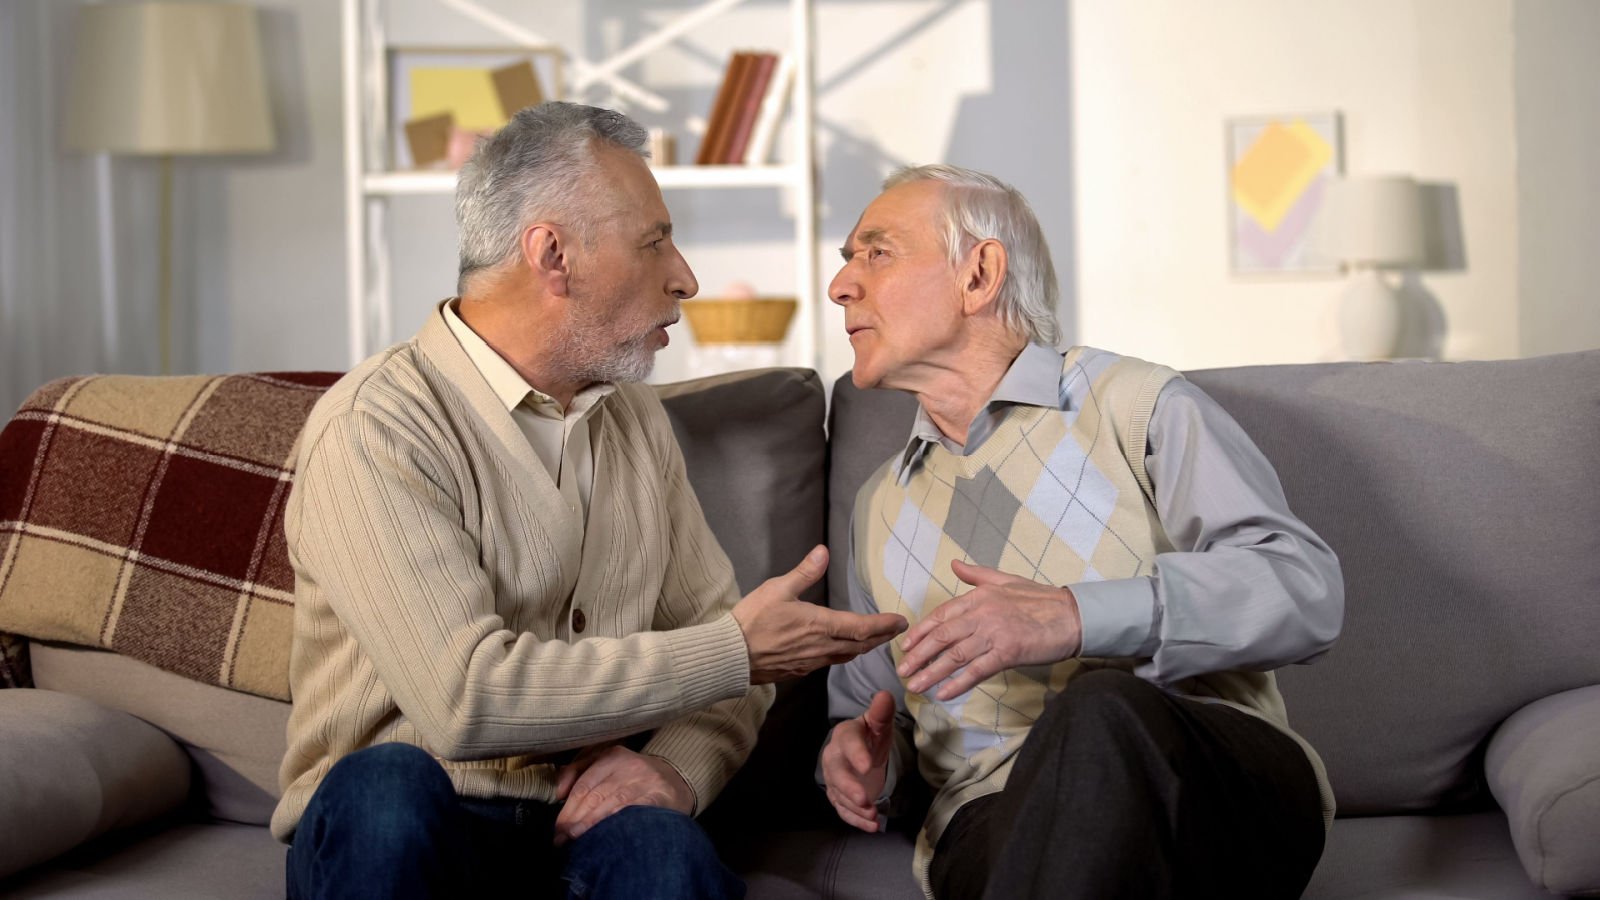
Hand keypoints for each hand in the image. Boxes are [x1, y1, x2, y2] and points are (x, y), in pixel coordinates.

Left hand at [552, 745, 692, 845]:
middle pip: (595, 795)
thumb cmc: (631, 776)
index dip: (568, 808)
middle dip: (575, 819)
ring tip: (576, 839)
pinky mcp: (659, 796)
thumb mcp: (606, 764)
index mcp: (612, 755)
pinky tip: (606, 836)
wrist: (674, 780)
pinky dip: (618, 824)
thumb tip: (557, 792)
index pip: (584, 784)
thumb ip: (578, 771)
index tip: (557, 828)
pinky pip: (635, 811)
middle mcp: (629, 765)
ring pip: (612, 804)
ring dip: (591, 824)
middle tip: (561, 838)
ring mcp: (645, 780)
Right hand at [731, 545, 907, 682]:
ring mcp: (811, 662)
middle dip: (880, 637)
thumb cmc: (752, 621)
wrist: (730, 656)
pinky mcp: (800, 669)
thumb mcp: (777, 589)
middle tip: (896, 631)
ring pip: (847, 656)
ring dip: (864, 647)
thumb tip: (823, 551)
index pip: (862, 627)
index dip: (884, 625)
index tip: (900, 621)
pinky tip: (841, 650)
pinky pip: (830, 662)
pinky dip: (844, 655)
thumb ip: (804, 572)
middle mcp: (821, 647)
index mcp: (820, 625)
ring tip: (874, 640)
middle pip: (860, 645)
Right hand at [821, 690, 895, 831]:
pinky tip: (872, 826)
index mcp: (845, 736)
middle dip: (849, 787)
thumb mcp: (879, 724)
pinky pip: (843, 810)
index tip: (867, 765)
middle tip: (864, 799)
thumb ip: (881, 713)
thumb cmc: (870, 736)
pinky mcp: (837, 796)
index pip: (849, 743)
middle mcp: (834, 757)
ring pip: (838, 795)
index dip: (857, 754)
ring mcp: (834, 779)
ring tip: (873, 816)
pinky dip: (856, 820)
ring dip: (855, 808)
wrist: (860, 751)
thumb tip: (885, 695)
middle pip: (837, 773)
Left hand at [897, 560, 1081, 699]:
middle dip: (919, 655)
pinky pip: (977, 670)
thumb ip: (976, 575)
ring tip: (915, 685)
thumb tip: (954, 564)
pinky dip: (958, 683)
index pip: (941, 615)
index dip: (921, 632)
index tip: (906, 646)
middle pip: (942, 637)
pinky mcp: (1007, 652)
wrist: (1073, 616)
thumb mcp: (1006, 580)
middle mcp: (982, 613)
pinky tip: (943, 694)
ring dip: (931, 672)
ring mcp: (994, 633)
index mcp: (979, 596)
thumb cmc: (1041, 600)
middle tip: (902, 670)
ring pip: (955, 656)